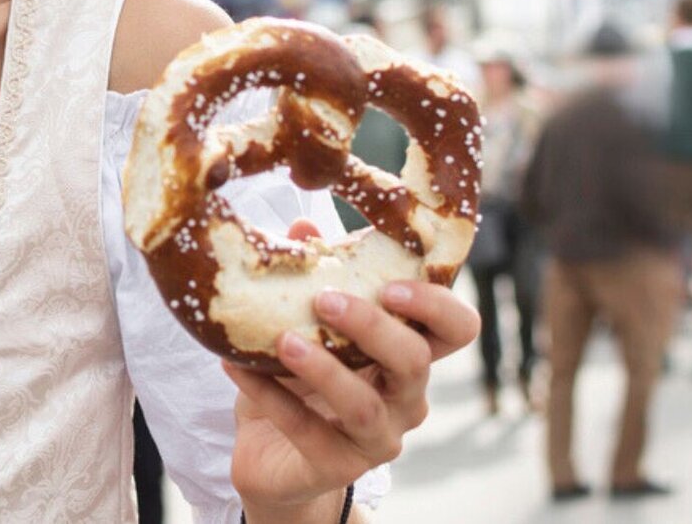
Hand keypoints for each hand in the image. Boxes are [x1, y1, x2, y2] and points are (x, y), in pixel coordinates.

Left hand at [225, 220, 480, 517]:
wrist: (273, 453)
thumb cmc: (302, 378)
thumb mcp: (308, 323)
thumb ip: (313, 275)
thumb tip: (303, 225)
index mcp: (409, 353)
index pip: (456, 329)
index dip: (436, 305)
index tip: (391, 284)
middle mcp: (405, 397)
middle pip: (415, 362)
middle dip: (373, 327)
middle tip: (325, 299)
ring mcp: (377, 437)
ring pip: (365, 405)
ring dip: (324, 368)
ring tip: (283, 340)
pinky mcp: (337, 466)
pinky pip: (308, 430)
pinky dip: (270, 396)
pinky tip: (235, 366)